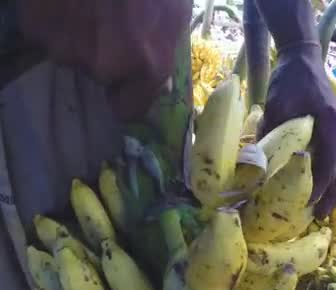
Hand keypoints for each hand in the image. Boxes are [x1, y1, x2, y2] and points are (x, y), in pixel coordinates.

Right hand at [18, 0, 190, 118]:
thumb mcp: (175, 12)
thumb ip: (163, 52)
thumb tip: (160, 86)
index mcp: (148, 65)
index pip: (128, 109)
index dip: (125, 94)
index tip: (122, 84)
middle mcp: (106, 66)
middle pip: (99, 76)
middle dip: (103, 54)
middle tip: (108, 20)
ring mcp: (66, 48)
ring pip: (70, 52)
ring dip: (77, 34)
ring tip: (88, 3)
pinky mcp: (36, 27)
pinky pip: (45, 33)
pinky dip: (54, 18)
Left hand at [259, 43, 335, 218]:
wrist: (302, 58)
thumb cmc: (291, 80)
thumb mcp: (277, 105)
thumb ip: (272, 133)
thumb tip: (257, 166)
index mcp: (332, 127)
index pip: (329, 167)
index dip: (320, 191)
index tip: (309, 209)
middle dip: (332, 197)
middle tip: (319, 219)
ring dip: (334, 189)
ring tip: (321, 210)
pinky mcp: (334, 131)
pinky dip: (332, 177)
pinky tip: (320, 188)